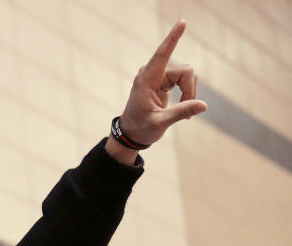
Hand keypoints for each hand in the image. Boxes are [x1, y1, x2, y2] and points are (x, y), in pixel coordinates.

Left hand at [118, 19, 207, 146]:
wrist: (132, 133)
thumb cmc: (141, 128)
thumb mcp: (160, 123)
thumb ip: (181, 112)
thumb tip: (203, 105)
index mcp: (146, 79)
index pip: (162, 54)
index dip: (173, 38)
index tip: (182, 22)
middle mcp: (152, 73)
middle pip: (185, 71)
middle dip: (190, 90)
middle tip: (187, 112)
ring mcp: (158, 75)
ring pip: (188, 75)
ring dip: (189, 92)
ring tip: (182, 112)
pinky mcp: (164, 79)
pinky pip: (185, 79)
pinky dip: (188, 92)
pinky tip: (184, 106)